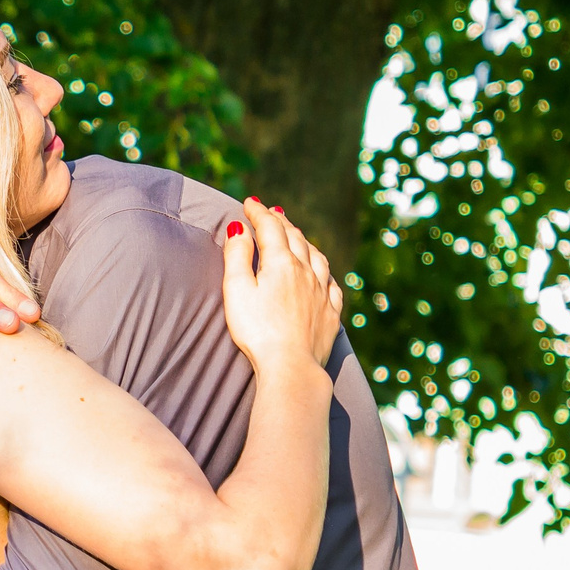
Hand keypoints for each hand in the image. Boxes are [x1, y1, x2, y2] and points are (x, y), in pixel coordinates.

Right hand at [219, 200, 343, 372]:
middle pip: (295, 237)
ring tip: (297, 235)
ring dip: (305, 241)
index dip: (258, 212)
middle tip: (270, 212)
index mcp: (281, 263)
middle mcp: (307, 271)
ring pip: (317, 256)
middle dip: (281, 221)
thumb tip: (239, 227)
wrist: (291, 367)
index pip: (270, 227)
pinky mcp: (331, 314)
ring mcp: (322, 292)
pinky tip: (322, 273)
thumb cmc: (257, 330)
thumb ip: (238, 255)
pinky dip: (324, 271)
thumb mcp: (237, 289)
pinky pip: (332, 284)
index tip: (249, 202)